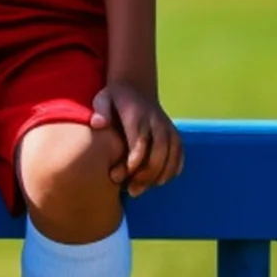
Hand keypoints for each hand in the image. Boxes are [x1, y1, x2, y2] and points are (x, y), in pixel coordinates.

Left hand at [90, 80, 182, 195]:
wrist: (136, 86)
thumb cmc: (114, 98)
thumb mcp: (103, 98)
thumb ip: (100, 110)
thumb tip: (98, 124)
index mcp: (138, 115)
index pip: (140, 139)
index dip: (135, 159)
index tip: (124, 175)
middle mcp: (156, 122)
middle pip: (159, 151)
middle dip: (147, 173)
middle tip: (131, 190)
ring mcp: (167, 128)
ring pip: (171, 155)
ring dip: (159, 176)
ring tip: (141, 190)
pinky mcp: (174, 135)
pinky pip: (179, 155)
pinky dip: (172, 170)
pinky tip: (158, 182)